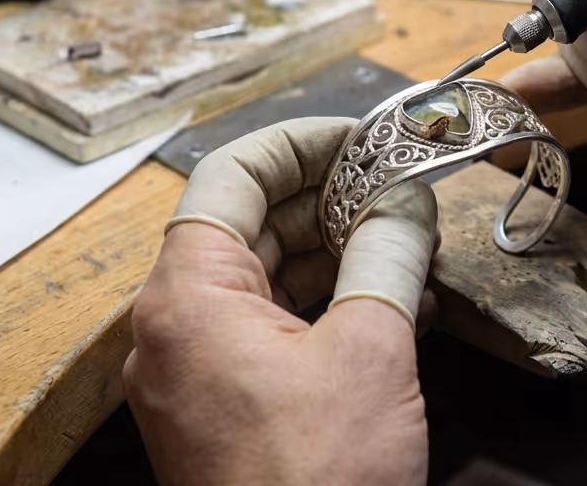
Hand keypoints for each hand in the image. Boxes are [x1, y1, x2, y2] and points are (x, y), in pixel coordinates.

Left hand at [123, 118, 436, 485]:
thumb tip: (405, 203)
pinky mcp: (226, 409)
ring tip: (409, 238)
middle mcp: (177, 328)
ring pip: (266, 278)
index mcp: (188, 297)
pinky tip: (392, 298)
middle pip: (250, 224)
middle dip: (330, 197)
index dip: (303, 142)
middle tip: (400, 183)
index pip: (233, 175)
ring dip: (337, 250)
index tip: (363, 136)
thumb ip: (387, 257)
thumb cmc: (315, 485)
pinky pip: (272, 330)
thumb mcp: (370, 351)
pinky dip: (328, 305)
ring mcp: (199, 372)